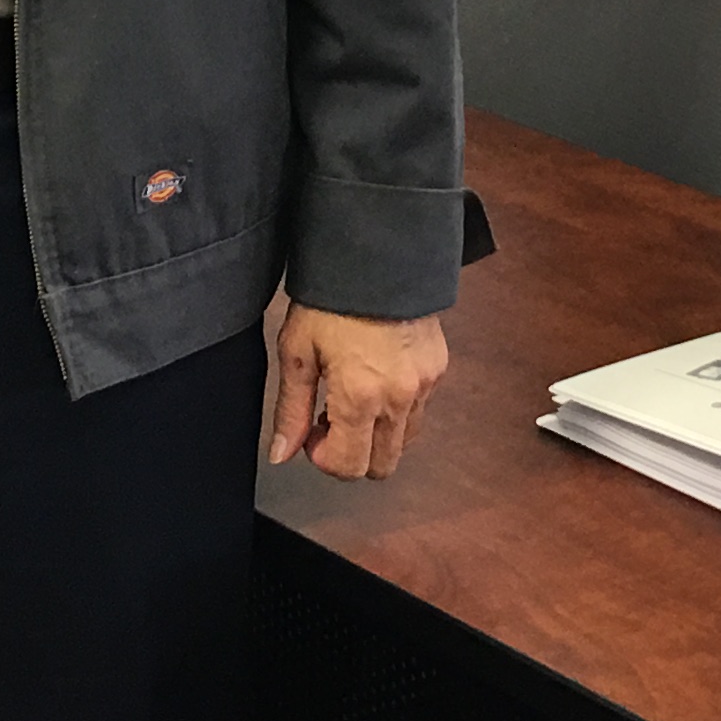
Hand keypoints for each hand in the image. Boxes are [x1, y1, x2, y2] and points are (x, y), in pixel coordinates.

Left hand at [268, 306, 448, 480]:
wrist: (377, 254)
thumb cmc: (331, 299)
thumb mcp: (297, 352)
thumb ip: (291, 409)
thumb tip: (281, 454)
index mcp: (360, 396)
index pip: (350, 466)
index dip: (324, 459)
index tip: (312, 434)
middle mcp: (399, 397)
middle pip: (383, 466)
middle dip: (353, 455)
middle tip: (332, 418)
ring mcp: (424, 384)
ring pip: (405, 441)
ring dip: (378, 435)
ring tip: (355, 398)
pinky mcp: (439, 368)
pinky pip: (420, 410)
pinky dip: (398, 409)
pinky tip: (377, 378)